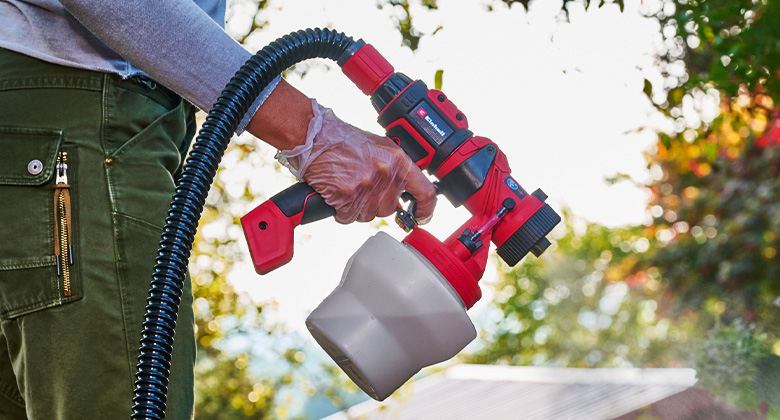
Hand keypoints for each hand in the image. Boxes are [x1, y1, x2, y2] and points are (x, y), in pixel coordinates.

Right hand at [276, 100, 436, 223]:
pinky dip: (341, 211)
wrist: (314, 137)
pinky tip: (336, 193)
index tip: (421, 217)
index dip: (426, 209)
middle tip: (361, 186)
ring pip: (368, 215)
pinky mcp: (346, 197)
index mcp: (398, 160)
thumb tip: (408, 188)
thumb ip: (396, 167)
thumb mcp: (380, 147)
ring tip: (347, 186)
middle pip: (390, 208)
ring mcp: (366, 186)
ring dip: (357, 207)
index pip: (425, 191)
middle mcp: (385, 174)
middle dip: (376, 203)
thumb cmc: (343, 140)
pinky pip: (348, 217)